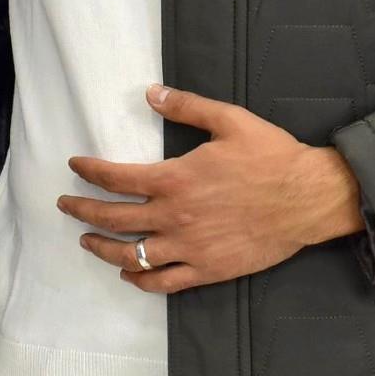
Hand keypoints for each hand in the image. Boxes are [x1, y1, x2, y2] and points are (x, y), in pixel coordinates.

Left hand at [58, 83, 364, 292]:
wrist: (309, 198)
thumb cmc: (271, 156)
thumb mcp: (229, 120)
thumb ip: (186, 106)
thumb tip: (151, 93)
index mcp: (175, 179)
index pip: (117, 178)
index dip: (90, 172)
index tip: (74, 167)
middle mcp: (174, 217)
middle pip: (113, 219)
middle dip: (82, 211)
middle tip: (65, 205)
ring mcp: (189, 248)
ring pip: (131, 255)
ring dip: (102, 249)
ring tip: (86, 242)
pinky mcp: (208, 270)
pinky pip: (164, 282)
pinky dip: (140, 279)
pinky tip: (129, 272)